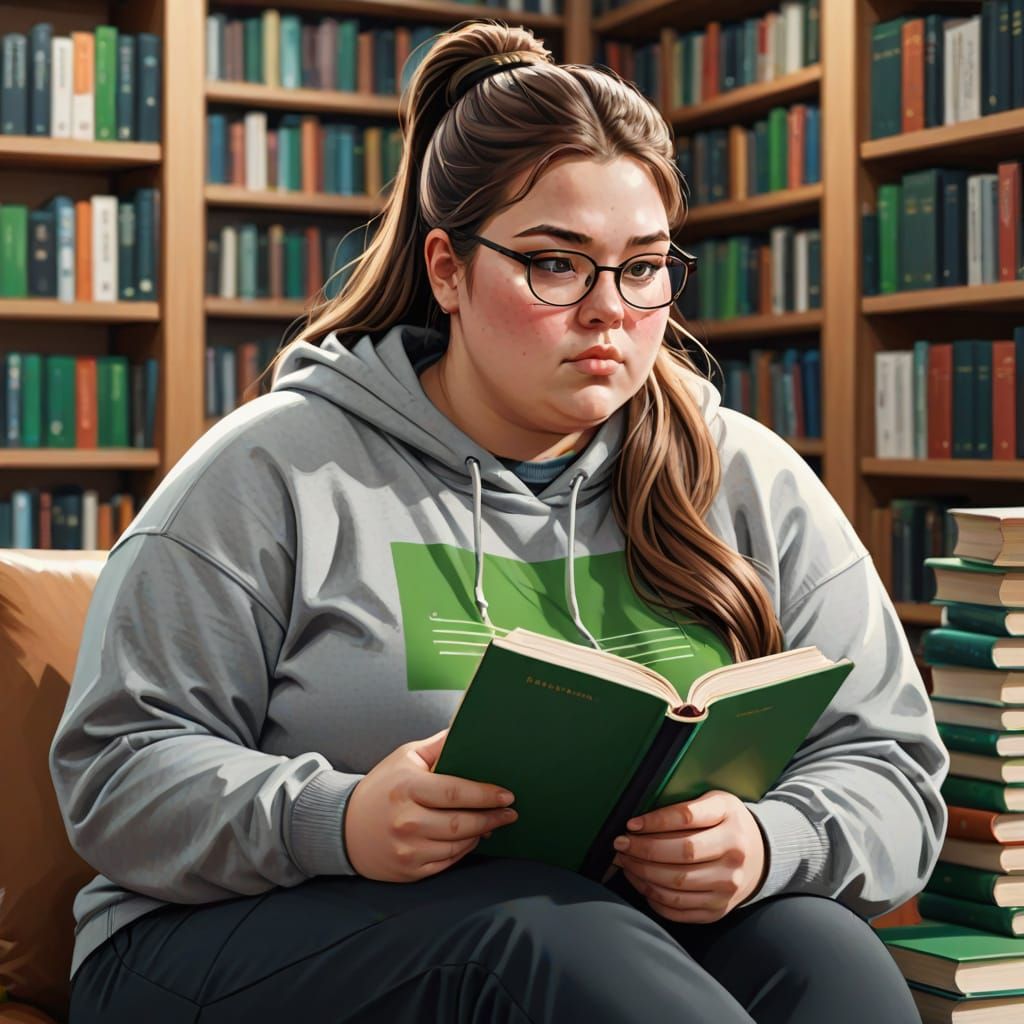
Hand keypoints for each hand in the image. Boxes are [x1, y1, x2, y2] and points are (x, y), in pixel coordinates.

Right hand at [344, 728, 518, 882]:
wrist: (344, 827)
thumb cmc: (383, 787)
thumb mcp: (405, 757)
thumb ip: (439, 744)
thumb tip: (468, 726)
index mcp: (407, 788)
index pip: (455, 793)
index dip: (485, 795)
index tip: (507, 795)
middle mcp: (406, 821)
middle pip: (461, 823)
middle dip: (492, 818)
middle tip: (510, 812)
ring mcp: (407, 849)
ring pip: (457, 846)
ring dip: (480, 834)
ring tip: (493, 823)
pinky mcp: (409, 870)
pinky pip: (447, 862)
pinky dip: (463, 851)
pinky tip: (471, 838)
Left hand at [611, 790, 767, 923]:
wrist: (760, 857)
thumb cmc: (726, 824)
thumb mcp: (716, 802)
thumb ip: (685, 806)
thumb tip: (640, 819)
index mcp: (730, 819)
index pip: (686, 818)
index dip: (655, 821)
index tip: (631, 824)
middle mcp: (734, 854)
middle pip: (681, 854)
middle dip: (642, 850)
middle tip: (620, 844)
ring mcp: (728, 886)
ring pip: (676, 885)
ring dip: (642, 875)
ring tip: (625, 862)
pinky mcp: (719, 909)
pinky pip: (679, 909)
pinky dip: (653, 898)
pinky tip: (641, 883)